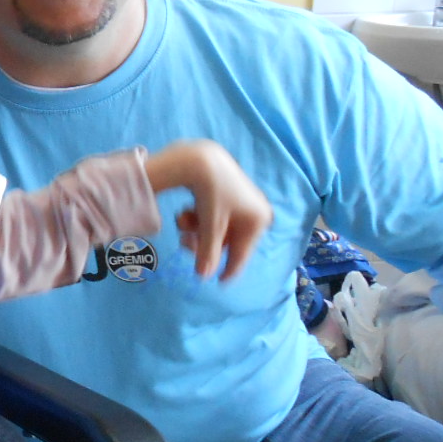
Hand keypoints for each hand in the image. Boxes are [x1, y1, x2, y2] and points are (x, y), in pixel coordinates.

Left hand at [143, 140, 271, 280]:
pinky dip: (200, 217)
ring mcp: (242, 203)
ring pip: (217, 228)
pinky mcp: (227, 194)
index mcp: (258, 221)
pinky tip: (188, 211)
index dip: (230, 269)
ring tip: (184, 222)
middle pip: (227, 241)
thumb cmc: (212, 192)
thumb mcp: (211, 225)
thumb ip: (208, 251)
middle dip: (204, 243)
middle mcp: (255, 212)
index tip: (219, 283)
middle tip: (185, 243)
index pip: (243, 253)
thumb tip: (204, 276)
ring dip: (198, 230)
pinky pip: (215, 215)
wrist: (201, 157)